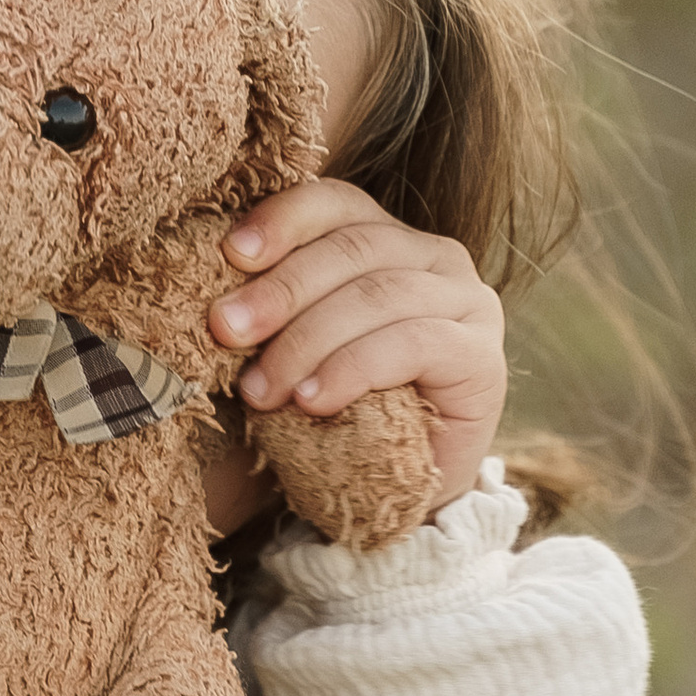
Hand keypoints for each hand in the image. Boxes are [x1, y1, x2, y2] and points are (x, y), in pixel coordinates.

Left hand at [210, 181, 508, 520]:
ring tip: (260, 391)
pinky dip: (352, 370)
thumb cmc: (336, 410)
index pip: (337, 203)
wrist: (394, 491)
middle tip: (224, 331)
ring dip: (306, 342)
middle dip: (280, 291)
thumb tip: (213, 293)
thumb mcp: (297, 347)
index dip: (283, 219)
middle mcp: (436, 258)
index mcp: (388, 239)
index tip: (230, 253)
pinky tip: (312, 400)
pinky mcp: (482, 358)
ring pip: (377, 296)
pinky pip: (413, 344)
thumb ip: (274, 308)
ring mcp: (468, 304)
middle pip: (351, 250)